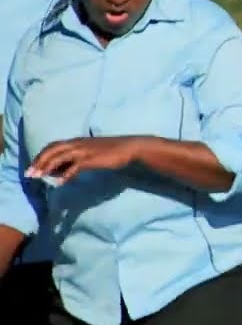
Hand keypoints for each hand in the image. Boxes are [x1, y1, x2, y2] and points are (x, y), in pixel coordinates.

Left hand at [26, 136, 143, 181]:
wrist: (130, 148)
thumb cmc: (113, 151)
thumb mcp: (92, 152)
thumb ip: (77, 159)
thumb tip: (64, 170)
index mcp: (77, 141)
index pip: (53, 146)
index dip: (42, 155)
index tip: (33, 166)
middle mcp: (77, 144)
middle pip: (52, 150)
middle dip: (39, 162)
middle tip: (29, 174)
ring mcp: (83, 151)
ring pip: (58, 157)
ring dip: (46, 167)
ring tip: (38, 177)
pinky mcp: (90, 159)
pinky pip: (73, 167)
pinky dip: (64, 175)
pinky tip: (59, 183)